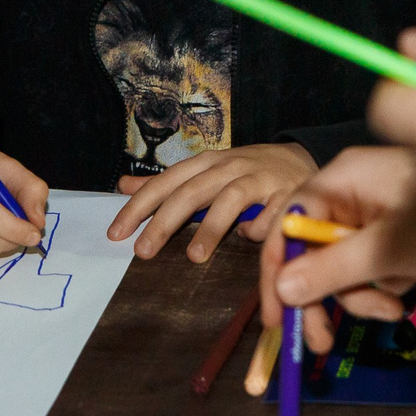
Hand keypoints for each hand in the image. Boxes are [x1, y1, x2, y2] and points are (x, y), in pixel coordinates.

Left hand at [108, 142, 314, 262]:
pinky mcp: (288, 193)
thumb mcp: (204, 171)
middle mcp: (229, 167)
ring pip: (230, 198)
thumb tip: (123, 186)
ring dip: (211, 227)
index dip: (139, 207)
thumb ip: (166, 183)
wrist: (299, 158)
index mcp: (206, 163)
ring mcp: (260, 178)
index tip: (116, 233)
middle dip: (164, 222)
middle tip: (142, 252)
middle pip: (191, 191)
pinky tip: (250, 239)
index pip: (165, 183)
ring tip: (194, 257)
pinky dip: (259, 227)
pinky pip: (271, 213)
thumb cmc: (245, 171)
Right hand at [257, 147, 415, 352]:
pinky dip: (380, 286)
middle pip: (312, 249)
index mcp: (340, 180)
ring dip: (360, 296)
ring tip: (391, 310)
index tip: (275, 318)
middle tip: (321, 341)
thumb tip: (282, 291)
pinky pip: (366, 266)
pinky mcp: (390, 233)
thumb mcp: (387, 252)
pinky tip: (404, 291)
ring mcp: (370, 213)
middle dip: (322, 296)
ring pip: (341, 265)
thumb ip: (332, 270)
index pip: (288, 224)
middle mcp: (348, 192)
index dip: (276, 270)